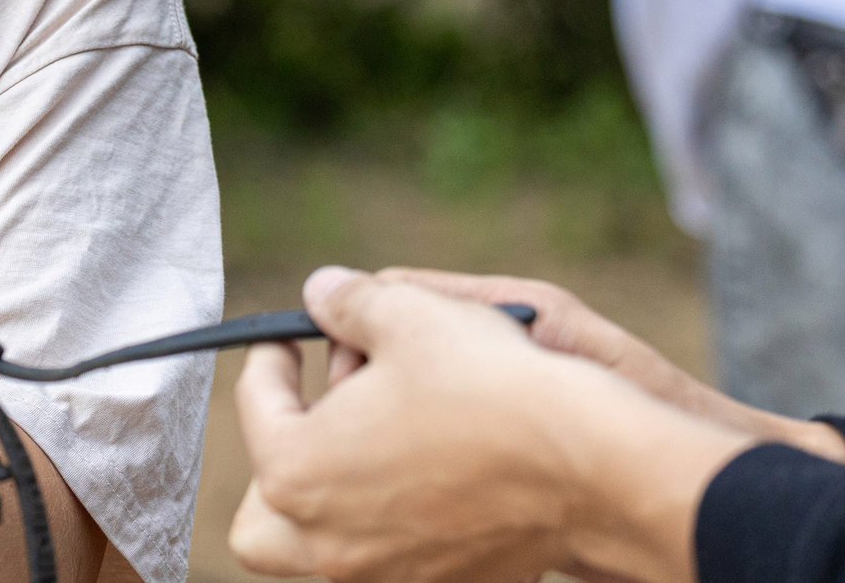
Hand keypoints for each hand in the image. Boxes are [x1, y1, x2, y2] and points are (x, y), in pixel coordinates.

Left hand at [228, 266, 752, 582]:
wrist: (589, 463)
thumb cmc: (489, 385)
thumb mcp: (406, 314)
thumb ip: (347, 301)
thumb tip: (322, 291)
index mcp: (297, 473)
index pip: (255, 407)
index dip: (271, 358)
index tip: (290, 339)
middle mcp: (330, 542)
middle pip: (265, 513)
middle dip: (284, 453)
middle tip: (322, 403)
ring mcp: (385, 575)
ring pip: (325, 542)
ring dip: (338, 484)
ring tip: (386, 425)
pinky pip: (391, 554)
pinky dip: (394, 514)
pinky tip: (434, 460)